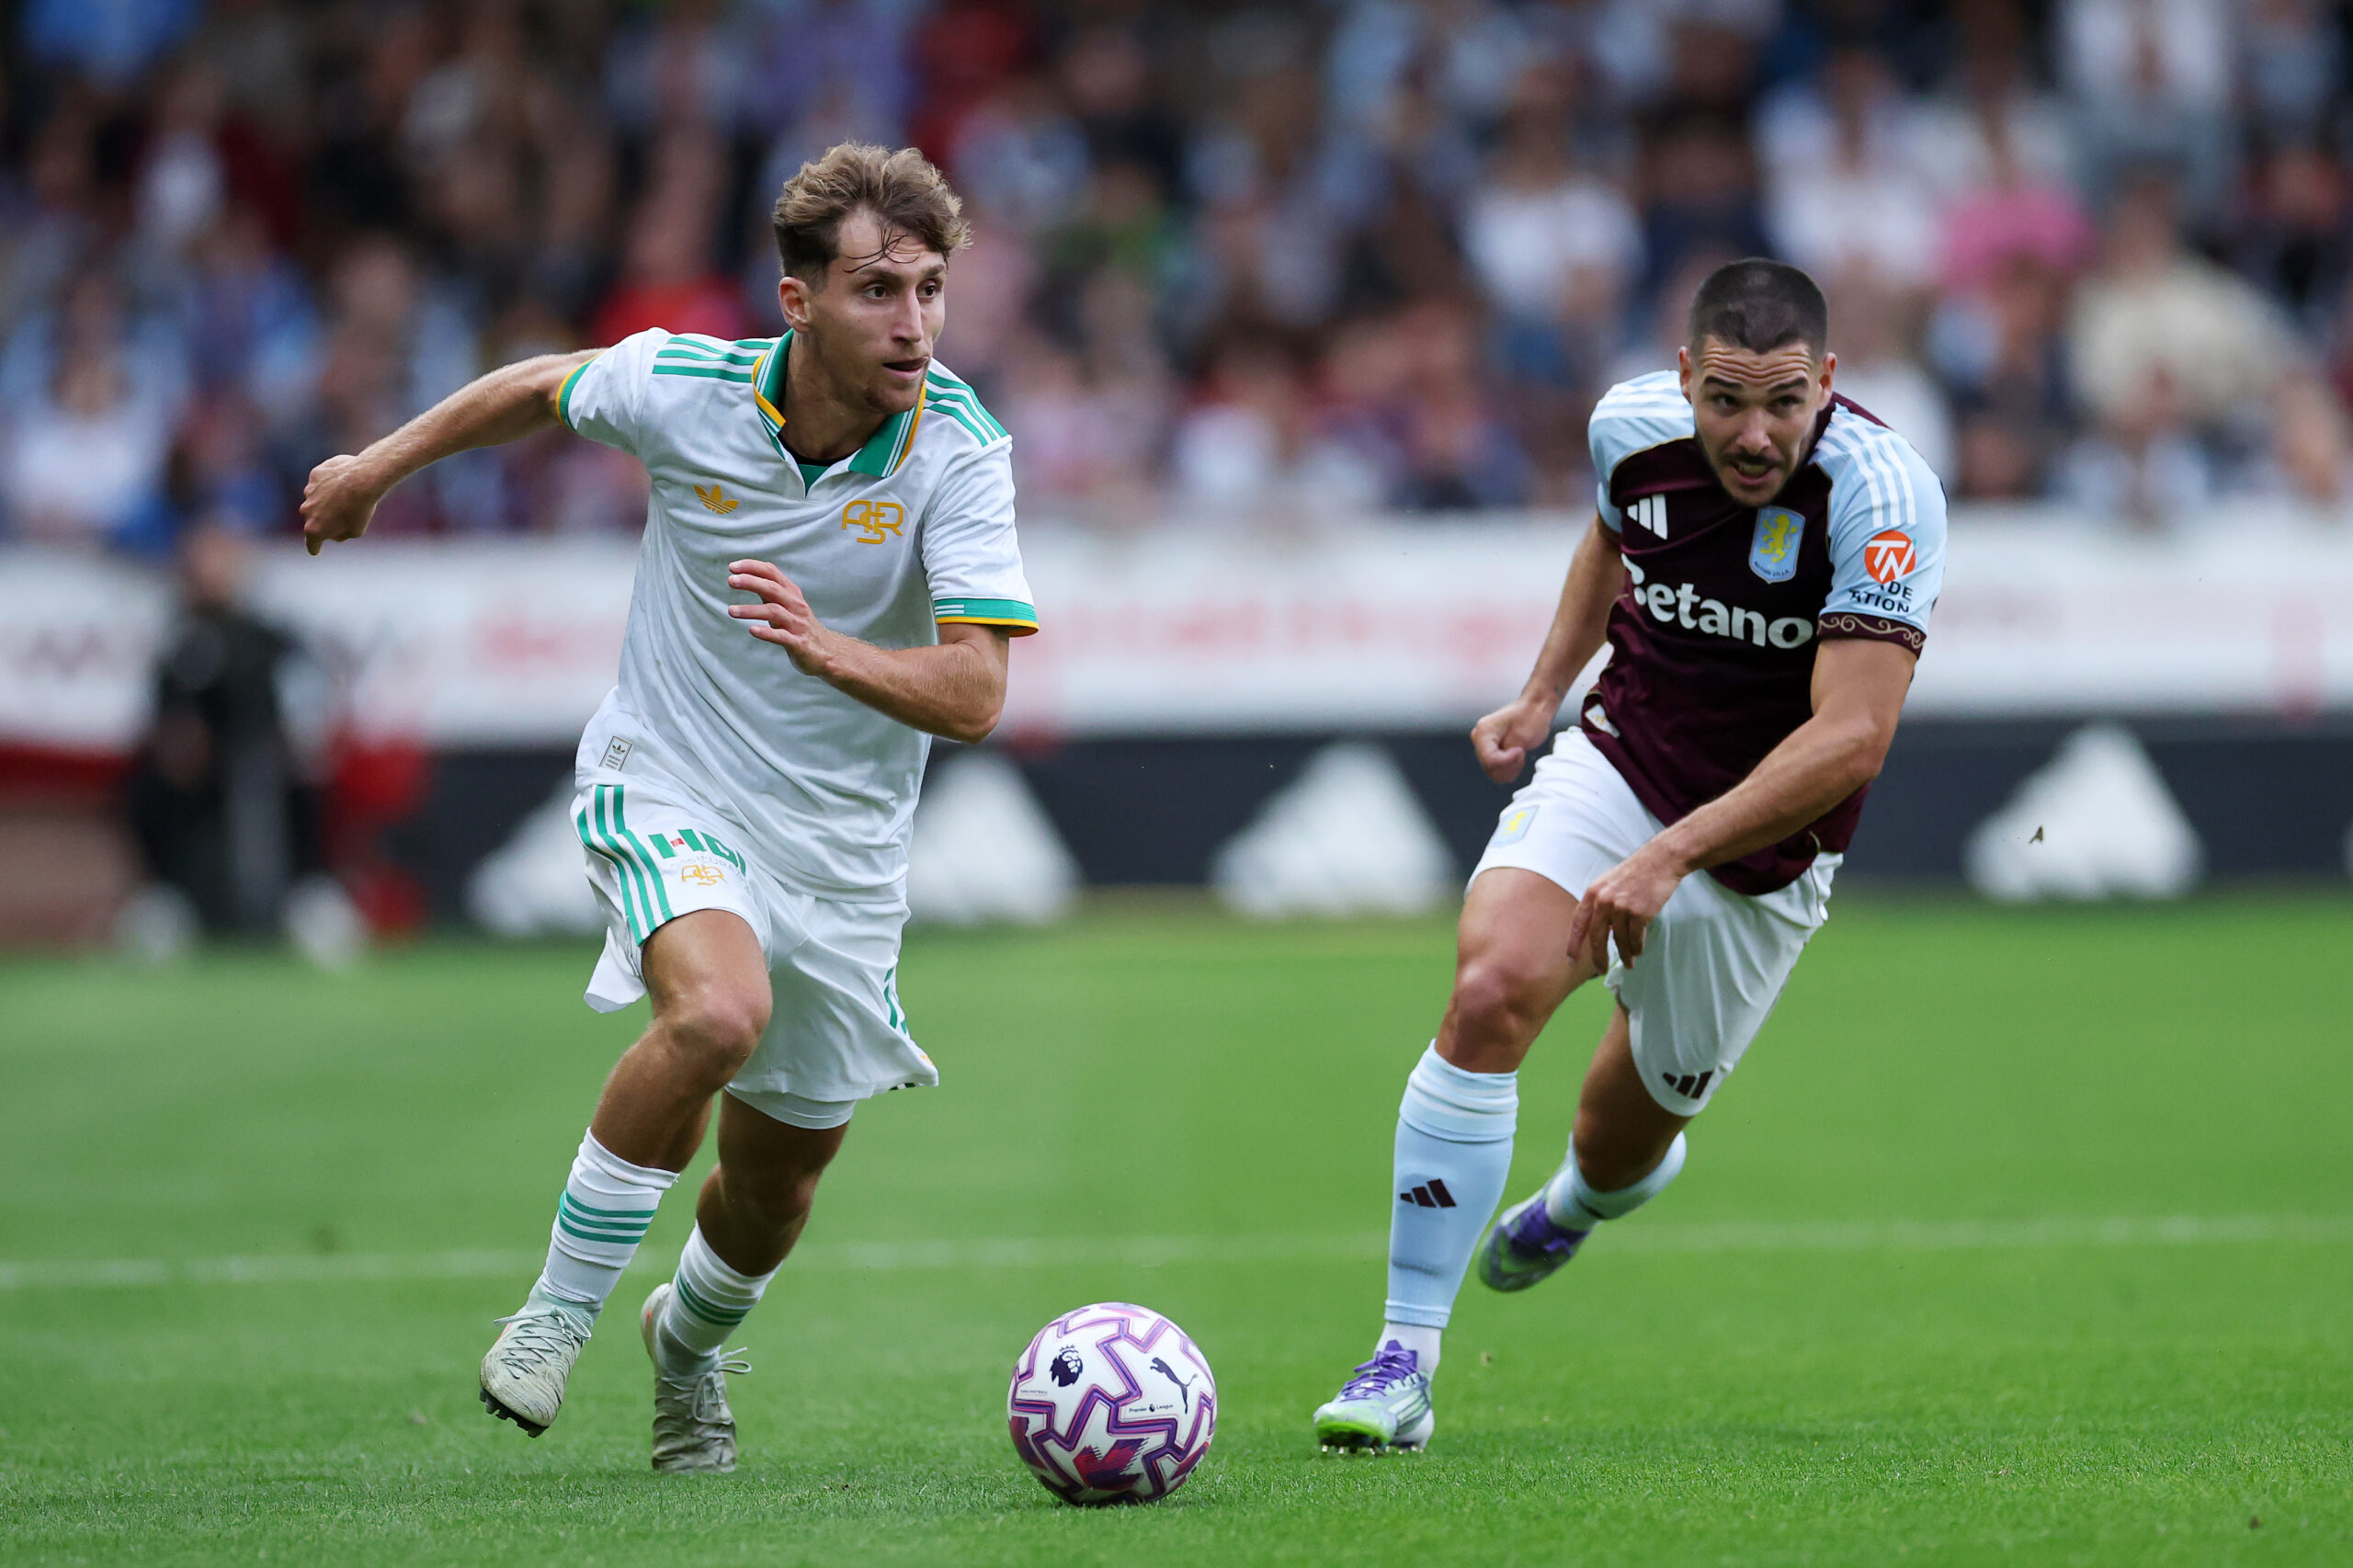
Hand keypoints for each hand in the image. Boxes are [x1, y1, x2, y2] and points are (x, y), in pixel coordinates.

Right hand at [300, 454, 386, 556]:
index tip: (315, 550)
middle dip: (325, 520)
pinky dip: (330, 484)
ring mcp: (309, 492)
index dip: (315, 547)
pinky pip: (321, 483)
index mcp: (315, 529)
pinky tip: (345, 481)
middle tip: (345, 515)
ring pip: (317, 499)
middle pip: (314, 519)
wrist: (362, 477)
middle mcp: (307, 511)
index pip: (312, 544)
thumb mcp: (356, 530)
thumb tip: (333, 532)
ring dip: (328, 500)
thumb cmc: (361, 508)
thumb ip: (341, 535)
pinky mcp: (314, 476)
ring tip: (349, 496)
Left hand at [727, 558, 837, 675]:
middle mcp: (795, 605)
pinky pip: (782, 636)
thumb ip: (769, 591)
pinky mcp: (798, 643)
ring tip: (731, 610)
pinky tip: (752, 630)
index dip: (752, 567)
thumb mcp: (786, 604)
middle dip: (751, 582)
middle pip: (773, 588)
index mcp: (791, 593)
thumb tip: (745, 577)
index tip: (733, 567)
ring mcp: (798, 624)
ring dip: (751, 610)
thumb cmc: (800, 626)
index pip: (772, 573)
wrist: (827, 651)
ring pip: (774, 611)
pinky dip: (767, 633)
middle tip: (731, 580)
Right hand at [1470, 692, 1561, 783]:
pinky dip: (1509, 769)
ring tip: (1520, 754)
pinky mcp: (1490, 752)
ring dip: (1510, 768)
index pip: (1490, 759)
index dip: (1508, 761)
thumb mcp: (1522, 736)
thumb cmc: (1531, 716)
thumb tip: (1500, 764)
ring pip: (1493, 772)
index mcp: (1484, 731)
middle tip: (1521, 751)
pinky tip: (1517, 758)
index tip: (1521, 750)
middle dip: (1509, 764)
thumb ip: (1508, 754)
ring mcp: (1483, 746)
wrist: (1535, 708)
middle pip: (1490, 767)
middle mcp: (1479, 738)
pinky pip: (1497, 771)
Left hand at [1565, 842, 1686, 971]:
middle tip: (1601, 970)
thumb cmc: (1636, 873)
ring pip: (1619, 940)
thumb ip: (1601, 905)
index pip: (1578, 923)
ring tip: (1629, 963)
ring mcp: (1621, 907)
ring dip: (1625, 954)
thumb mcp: (1609, 884)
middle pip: (1597, 937)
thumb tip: (1600, 931)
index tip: (1571, 960)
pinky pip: (1636, 938)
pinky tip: (1638, 952)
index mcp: (1593, 893)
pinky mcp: (1639, 913)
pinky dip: (1637, 948)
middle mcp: (1604, 901)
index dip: (1574, 943)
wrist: (1660, 861)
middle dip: (1598, 957)